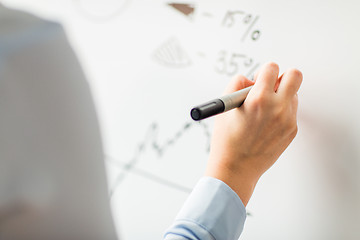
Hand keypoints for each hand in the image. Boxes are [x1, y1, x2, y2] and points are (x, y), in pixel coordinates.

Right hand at [205, 62, 302, 205]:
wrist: (236, 168)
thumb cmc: (227, 139)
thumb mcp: (225, 106)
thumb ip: (238, 85)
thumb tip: (252, 79)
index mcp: (259, 99)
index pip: (272, 68)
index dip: (263, 72)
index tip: (258, 80)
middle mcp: (277, 108)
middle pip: (295, 76)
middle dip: (282, 77)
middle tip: (270, 87)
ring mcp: (287, 120)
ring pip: (293, 94)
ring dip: (281, 96)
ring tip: (264, 110)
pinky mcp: (291, 131)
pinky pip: (291, 112)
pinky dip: (281, 112)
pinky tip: (266, 124)